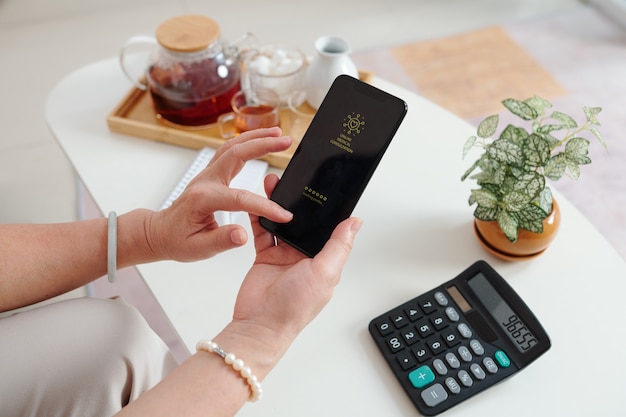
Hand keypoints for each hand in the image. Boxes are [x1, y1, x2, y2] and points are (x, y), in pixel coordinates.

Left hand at [146, 127, 293, 261]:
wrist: (161, 232)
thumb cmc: (178, 240)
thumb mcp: (198, 249)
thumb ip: (221, 241)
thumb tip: (242, 235)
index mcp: (203, 199)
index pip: (240, 198)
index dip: (265, 206)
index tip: (284, 214)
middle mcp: (206, 181)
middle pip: (236, 154)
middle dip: (263, 145)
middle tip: (286, 141)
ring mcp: (207, 174)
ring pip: (232, 146)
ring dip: (256, 137)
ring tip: (278, 133)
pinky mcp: (211, 173)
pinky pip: (229, 150)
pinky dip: (247, 141)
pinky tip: (261, 139)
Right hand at [226, 173, 361, 348]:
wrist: (260, 325)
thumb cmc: (294, 307)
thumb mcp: (324, 273)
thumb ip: (338, 246)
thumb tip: (355, 223)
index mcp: (324, 260)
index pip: (329, 228)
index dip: (327, 209)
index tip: (324, 188)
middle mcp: (305, 256)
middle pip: (304, 221)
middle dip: (299, 202)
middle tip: (295, 180)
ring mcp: (284, 255)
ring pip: (283, 222)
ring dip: (278, 204)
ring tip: (275, 185)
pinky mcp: (265, 256)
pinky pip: (263, 231)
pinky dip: (260, 217)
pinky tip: (258, 203)